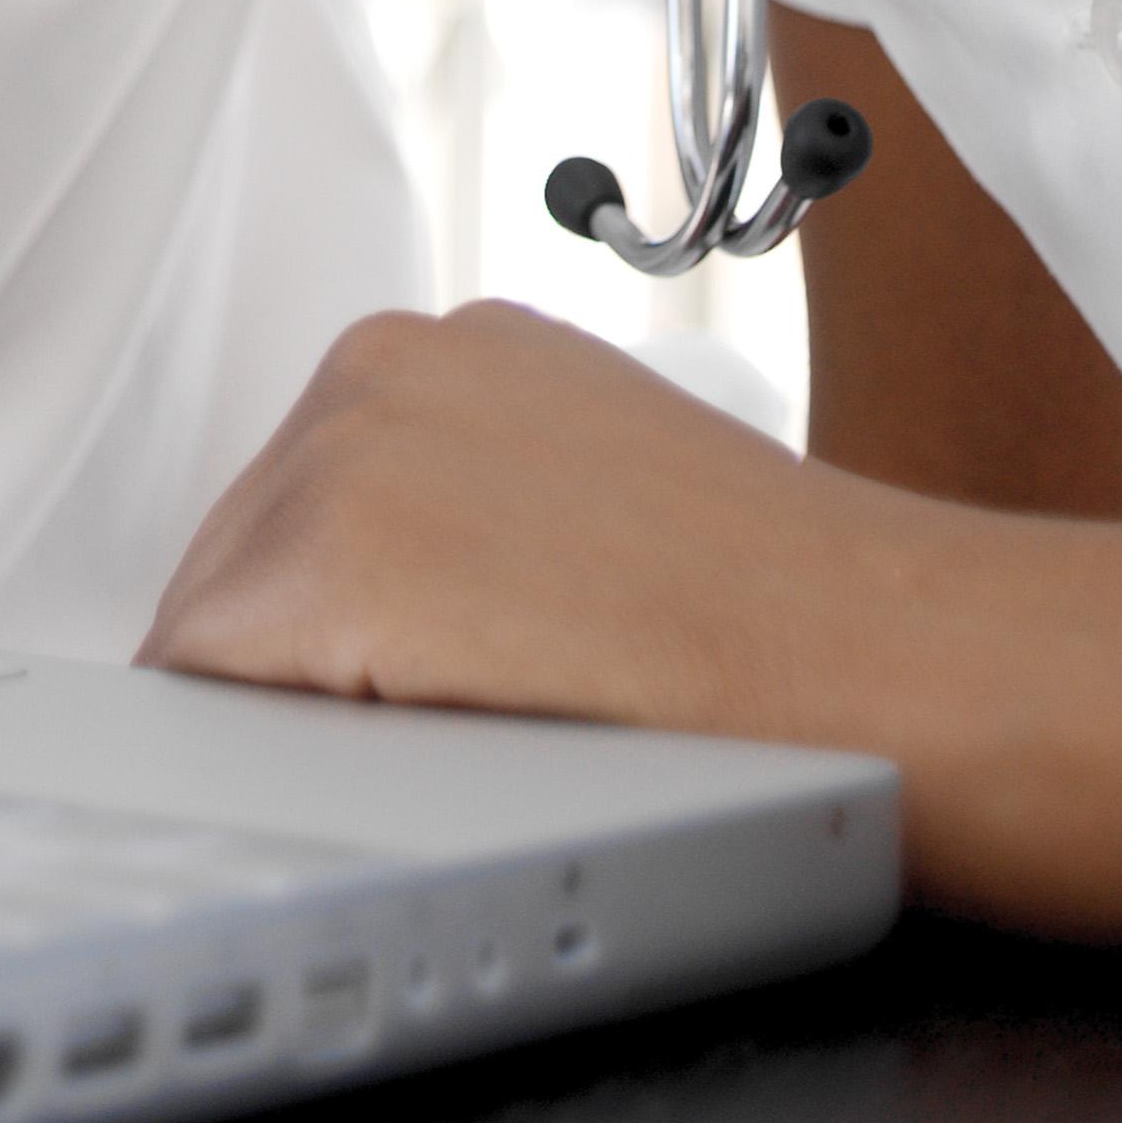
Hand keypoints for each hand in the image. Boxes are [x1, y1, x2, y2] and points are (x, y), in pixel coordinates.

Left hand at [143, 299, 927, 733]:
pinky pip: (220, 693)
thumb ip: (477, 501)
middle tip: (456, 748)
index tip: (399, 701)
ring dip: (301, 723)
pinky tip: (414, 774)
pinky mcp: (342, 564)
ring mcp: (348, 454)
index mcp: (437, 348)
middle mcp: (375, 368)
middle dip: (303, 679)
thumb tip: (392, 592)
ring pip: (222, 640)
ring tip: (467, 759)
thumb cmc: (784, 613)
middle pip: (237, 572)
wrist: (901, 659)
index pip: (290, 518)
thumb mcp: (597, 488)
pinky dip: (281, 764)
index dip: (327, 638)